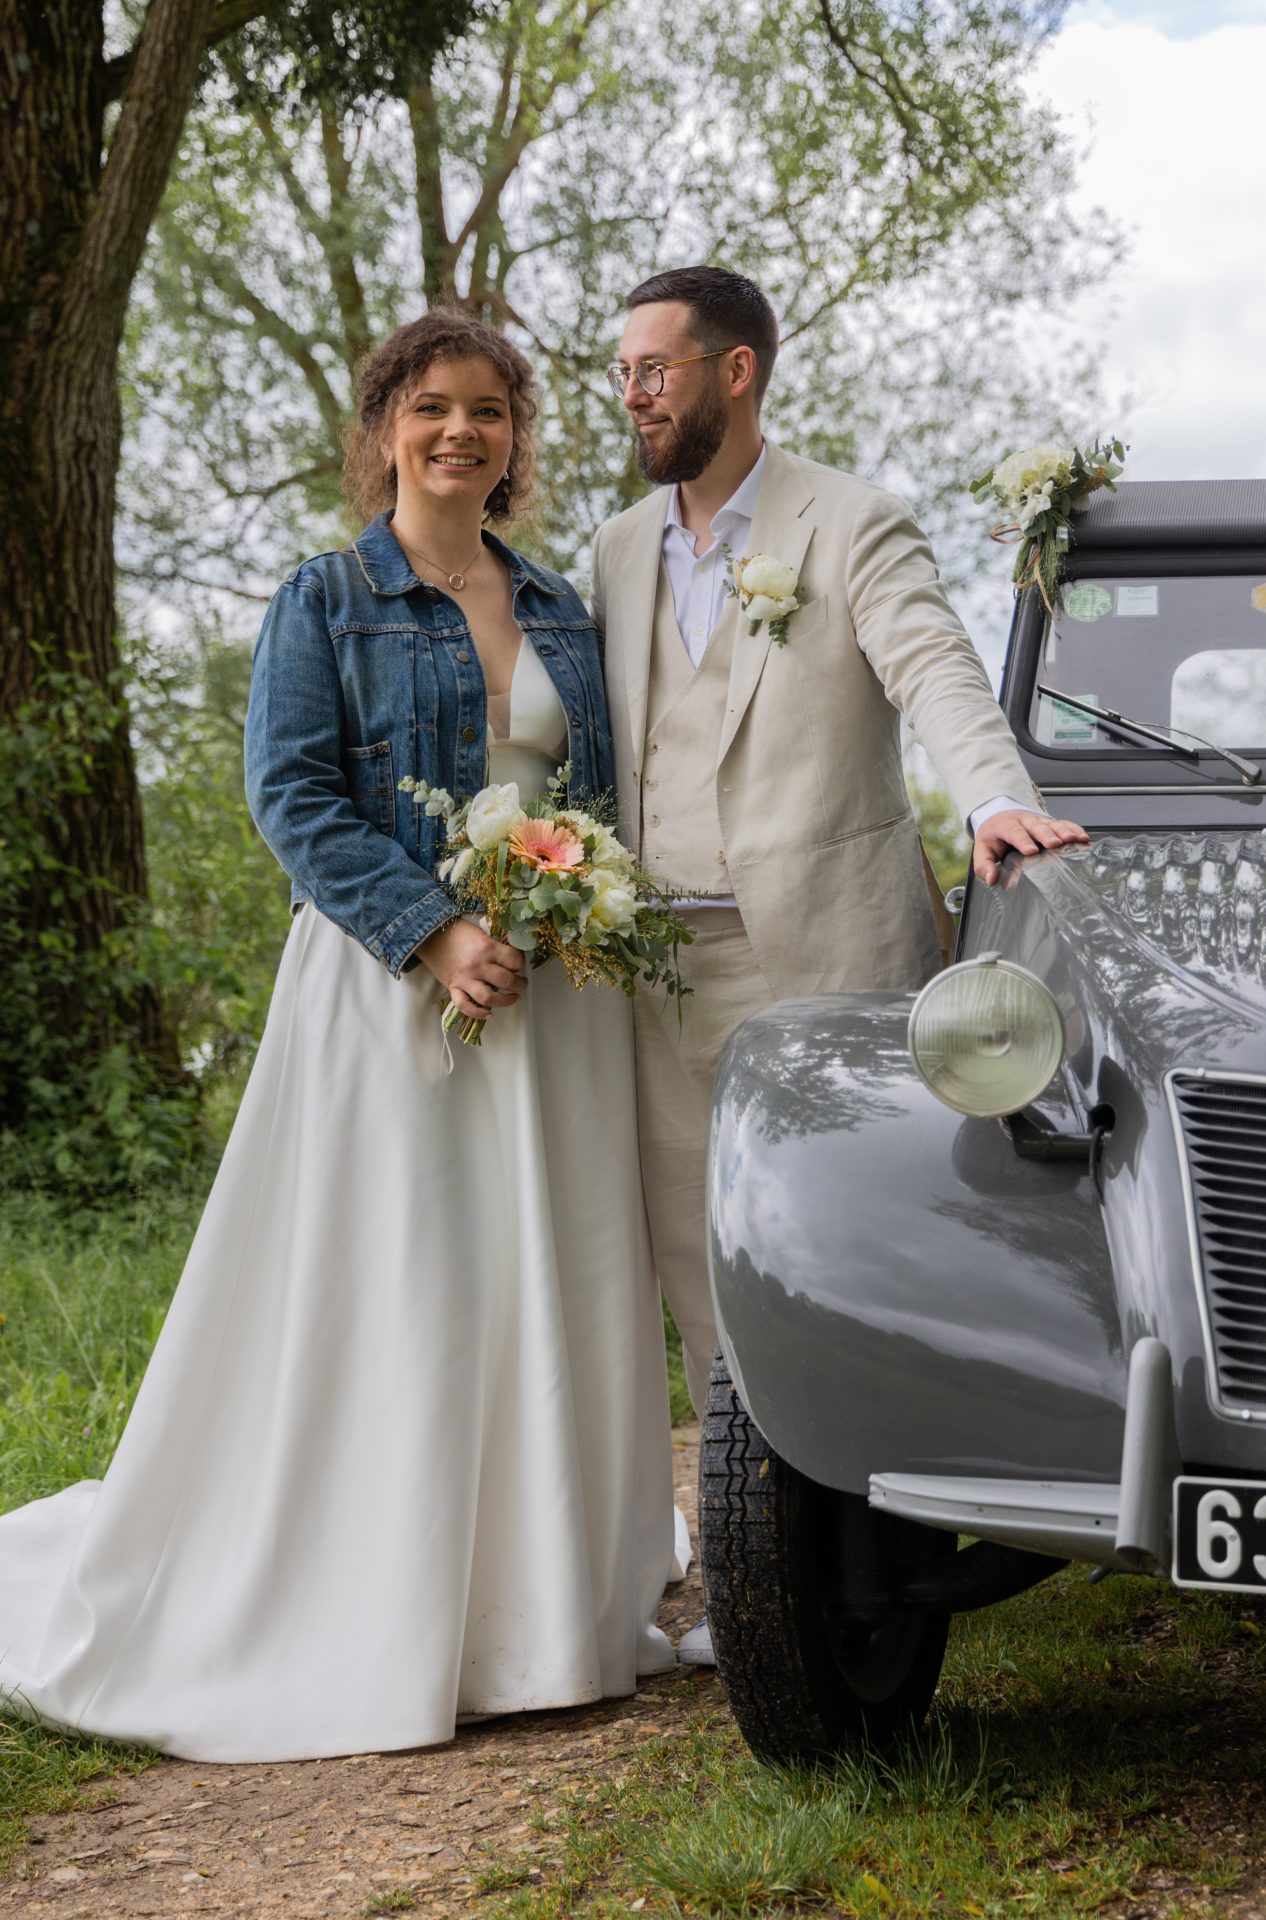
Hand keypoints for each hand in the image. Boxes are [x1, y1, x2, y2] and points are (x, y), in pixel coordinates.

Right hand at [417, 919, 526, 1020]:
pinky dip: (478, 1013)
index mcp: (486, 947)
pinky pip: (465, 1006)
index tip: (519, 964)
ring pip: (489, 998)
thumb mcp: (481, 933)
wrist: (429, 935)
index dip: (520, 963)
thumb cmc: (457, 932)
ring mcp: (464, 979)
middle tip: (521, 984)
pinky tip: (489, 1014)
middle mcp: (477, 965)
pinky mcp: (453, 987)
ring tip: (513, 998)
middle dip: (519, 984)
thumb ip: (495, 947)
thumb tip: (511, 959)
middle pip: (506, 981)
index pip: (514, 960)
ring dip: (506, 1001)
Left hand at [973, 810, 1087, 886]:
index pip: (1014, 832)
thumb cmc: (994, 837)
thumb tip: (992, 879)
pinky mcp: (1051, 824)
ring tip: (1075, 840)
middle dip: (1047, 835)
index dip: (1023, 840)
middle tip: (1056, 844)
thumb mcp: (983, 851)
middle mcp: (1025, 821)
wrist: (1000, 817)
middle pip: (1037, 826)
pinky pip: (1064, 824)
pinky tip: (1083, 838)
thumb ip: (984, 866)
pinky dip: (1074, 830)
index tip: (1031, 851)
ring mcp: (1040, 821)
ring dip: (1064, 831)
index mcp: (1006, 826)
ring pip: (1053, 824)